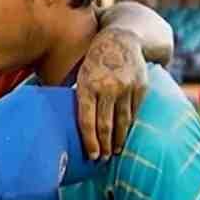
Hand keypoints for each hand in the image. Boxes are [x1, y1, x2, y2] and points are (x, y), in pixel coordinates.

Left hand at [76, 28, 147, 159]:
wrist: (122, 38)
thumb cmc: (94, 59)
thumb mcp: (80, 73)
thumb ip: (75, 94)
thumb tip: (58, 119)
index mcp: (87, 85)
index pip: (87, 121)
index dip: (90, 142)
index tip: (92, 156)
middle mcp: (107, 88)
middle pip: (105, 125)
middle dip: (103, 146)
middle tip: (102, 160)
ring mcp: (126, 87)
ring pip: (123, 121)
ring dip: (118, 140)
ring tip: (114, 152)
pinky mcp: (141, 87)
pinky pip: (134, 112)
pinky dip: (129, 126)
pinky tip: (125, 135)